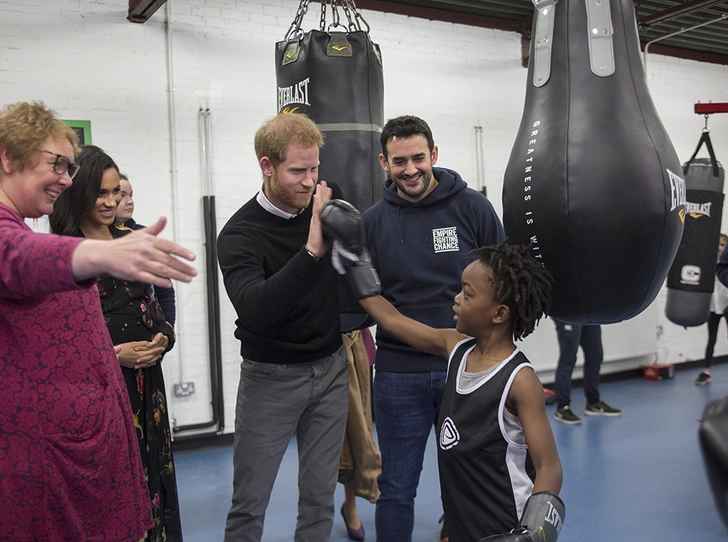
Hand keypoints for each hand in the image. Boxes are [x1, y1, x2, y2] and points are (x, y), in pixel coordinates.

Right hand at [72, 216, 196, 287]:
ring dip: (177, 276)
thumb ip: (155, 228)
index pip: (170, 246)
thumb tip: (164, 218)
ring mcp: (141, 263)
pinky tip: (170, 284)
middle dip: (184, 267)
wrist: (104, 254)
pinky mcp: (135, 273)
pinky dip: (162, 282)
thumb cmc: (124, 245)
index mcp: (149, 241)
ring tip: (187, 279)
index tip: (192, 258)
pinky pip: (152, 279)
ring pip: (163, 270)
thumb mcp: (140, 233)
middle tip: (193, 272)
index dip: (182, 252)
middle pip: (169, 260)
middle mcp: (146, 251)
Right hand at [116, 339, 165, 368]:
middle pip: (151, 357)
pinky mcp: (133, 366)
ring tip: (158, 356)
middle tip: (161, 351)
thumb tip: (150, 343)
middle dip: (157, 354)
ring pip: (148, 362)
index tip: (162, 347)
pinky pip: (143, 366)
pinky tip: (151, 363)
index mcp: (139, 354)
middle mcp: (139, 360)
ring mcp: (136, 364)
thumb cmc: (122, 349)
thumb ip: (142, 344)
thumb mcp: (133, 343)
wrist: (114, 356)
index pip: (151, 352)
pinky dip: (149, 364)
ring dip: (154, 359)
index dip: (157, 349)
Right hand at [305, 181, 332, 257]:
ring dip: (319, 194)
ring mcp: (316, 219)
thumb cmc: (321, 242)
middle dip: (322, 192)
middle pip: (320, 202)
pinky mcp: (315, 223)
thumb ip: (333, 225)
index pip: (325, 205)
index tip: (329, 189)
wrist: (315, 250)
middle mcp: (318, 217)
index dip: (326, 196)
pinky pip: (316, 212)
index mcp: (322, 218)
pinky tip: (316, 197)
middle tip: (324, 183)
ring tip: (320, 186)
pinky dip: (316, 204)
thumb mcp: (329, 231)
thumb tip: (339, 222)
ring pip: (318, 204)